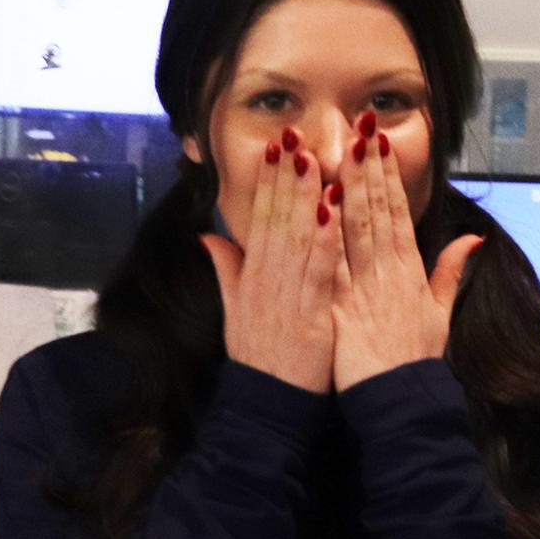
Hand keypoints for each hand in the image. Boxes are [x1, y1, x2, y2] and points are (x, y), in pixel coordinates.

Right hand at [198, 131, 340, 393]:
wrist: (267, 404)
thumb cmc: (257, 357)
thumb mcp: (234, 310)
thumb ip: (225, 269)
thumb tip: (207, 235)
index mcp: (251, 276)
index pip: (259, 219)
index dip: (267, 182)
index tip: (275, 147)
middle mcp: (265, 280)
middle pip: (276, 219)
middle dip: (285, 176)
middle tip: (293, 134)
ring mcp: (286, 296)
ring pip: (296, 236)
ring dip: (304, 195)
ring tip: (312, 158)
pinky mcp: (309, 313)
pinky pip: (317, 269)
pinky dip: (324, 238)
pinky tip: (332, 209)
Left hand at [331, 114, 482, 392]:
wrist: (401, 400)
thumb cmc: (416, 360)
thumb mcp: (440, 313)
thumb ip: (451, 272)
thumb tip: (472, 240)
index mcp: (409, 270)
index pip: (397, 211)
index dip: (388, 175)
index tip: (380, 142)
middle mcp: (389, 272)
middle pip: (378, 209)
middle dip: (369, 166)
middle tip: (361, 126)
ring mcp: (367, 287)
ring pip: (357, 227)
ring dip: (350, 186)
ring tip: (343, 148)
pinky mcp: (345, 307)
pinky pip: (334, 264)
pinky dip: (328, 234)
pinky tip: (320, 204)